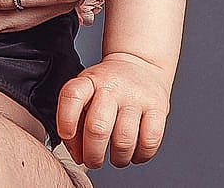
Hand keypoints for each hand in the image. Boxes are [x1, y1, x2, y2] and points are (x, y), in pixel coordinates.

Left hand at [55, 53, 170, 168]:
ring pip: (124, 141)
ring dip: (117, 159)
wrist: (140, 64)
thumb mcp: (86, 92)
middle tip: (92, 160)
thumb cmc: (108, 87)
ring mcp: (137, 97)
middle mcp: (113, 87)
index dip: (65, 121)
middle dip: (92, 154)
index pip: (72, 96)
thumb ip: (76, 121)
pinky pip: (149, 142)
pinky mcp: (158, 108)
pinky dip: (140, 156)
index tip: (66, 135)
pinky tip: (135, 153)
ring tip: (115, 157)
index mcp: (90, 81)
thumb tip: (78, 154)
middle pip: (97, 128)